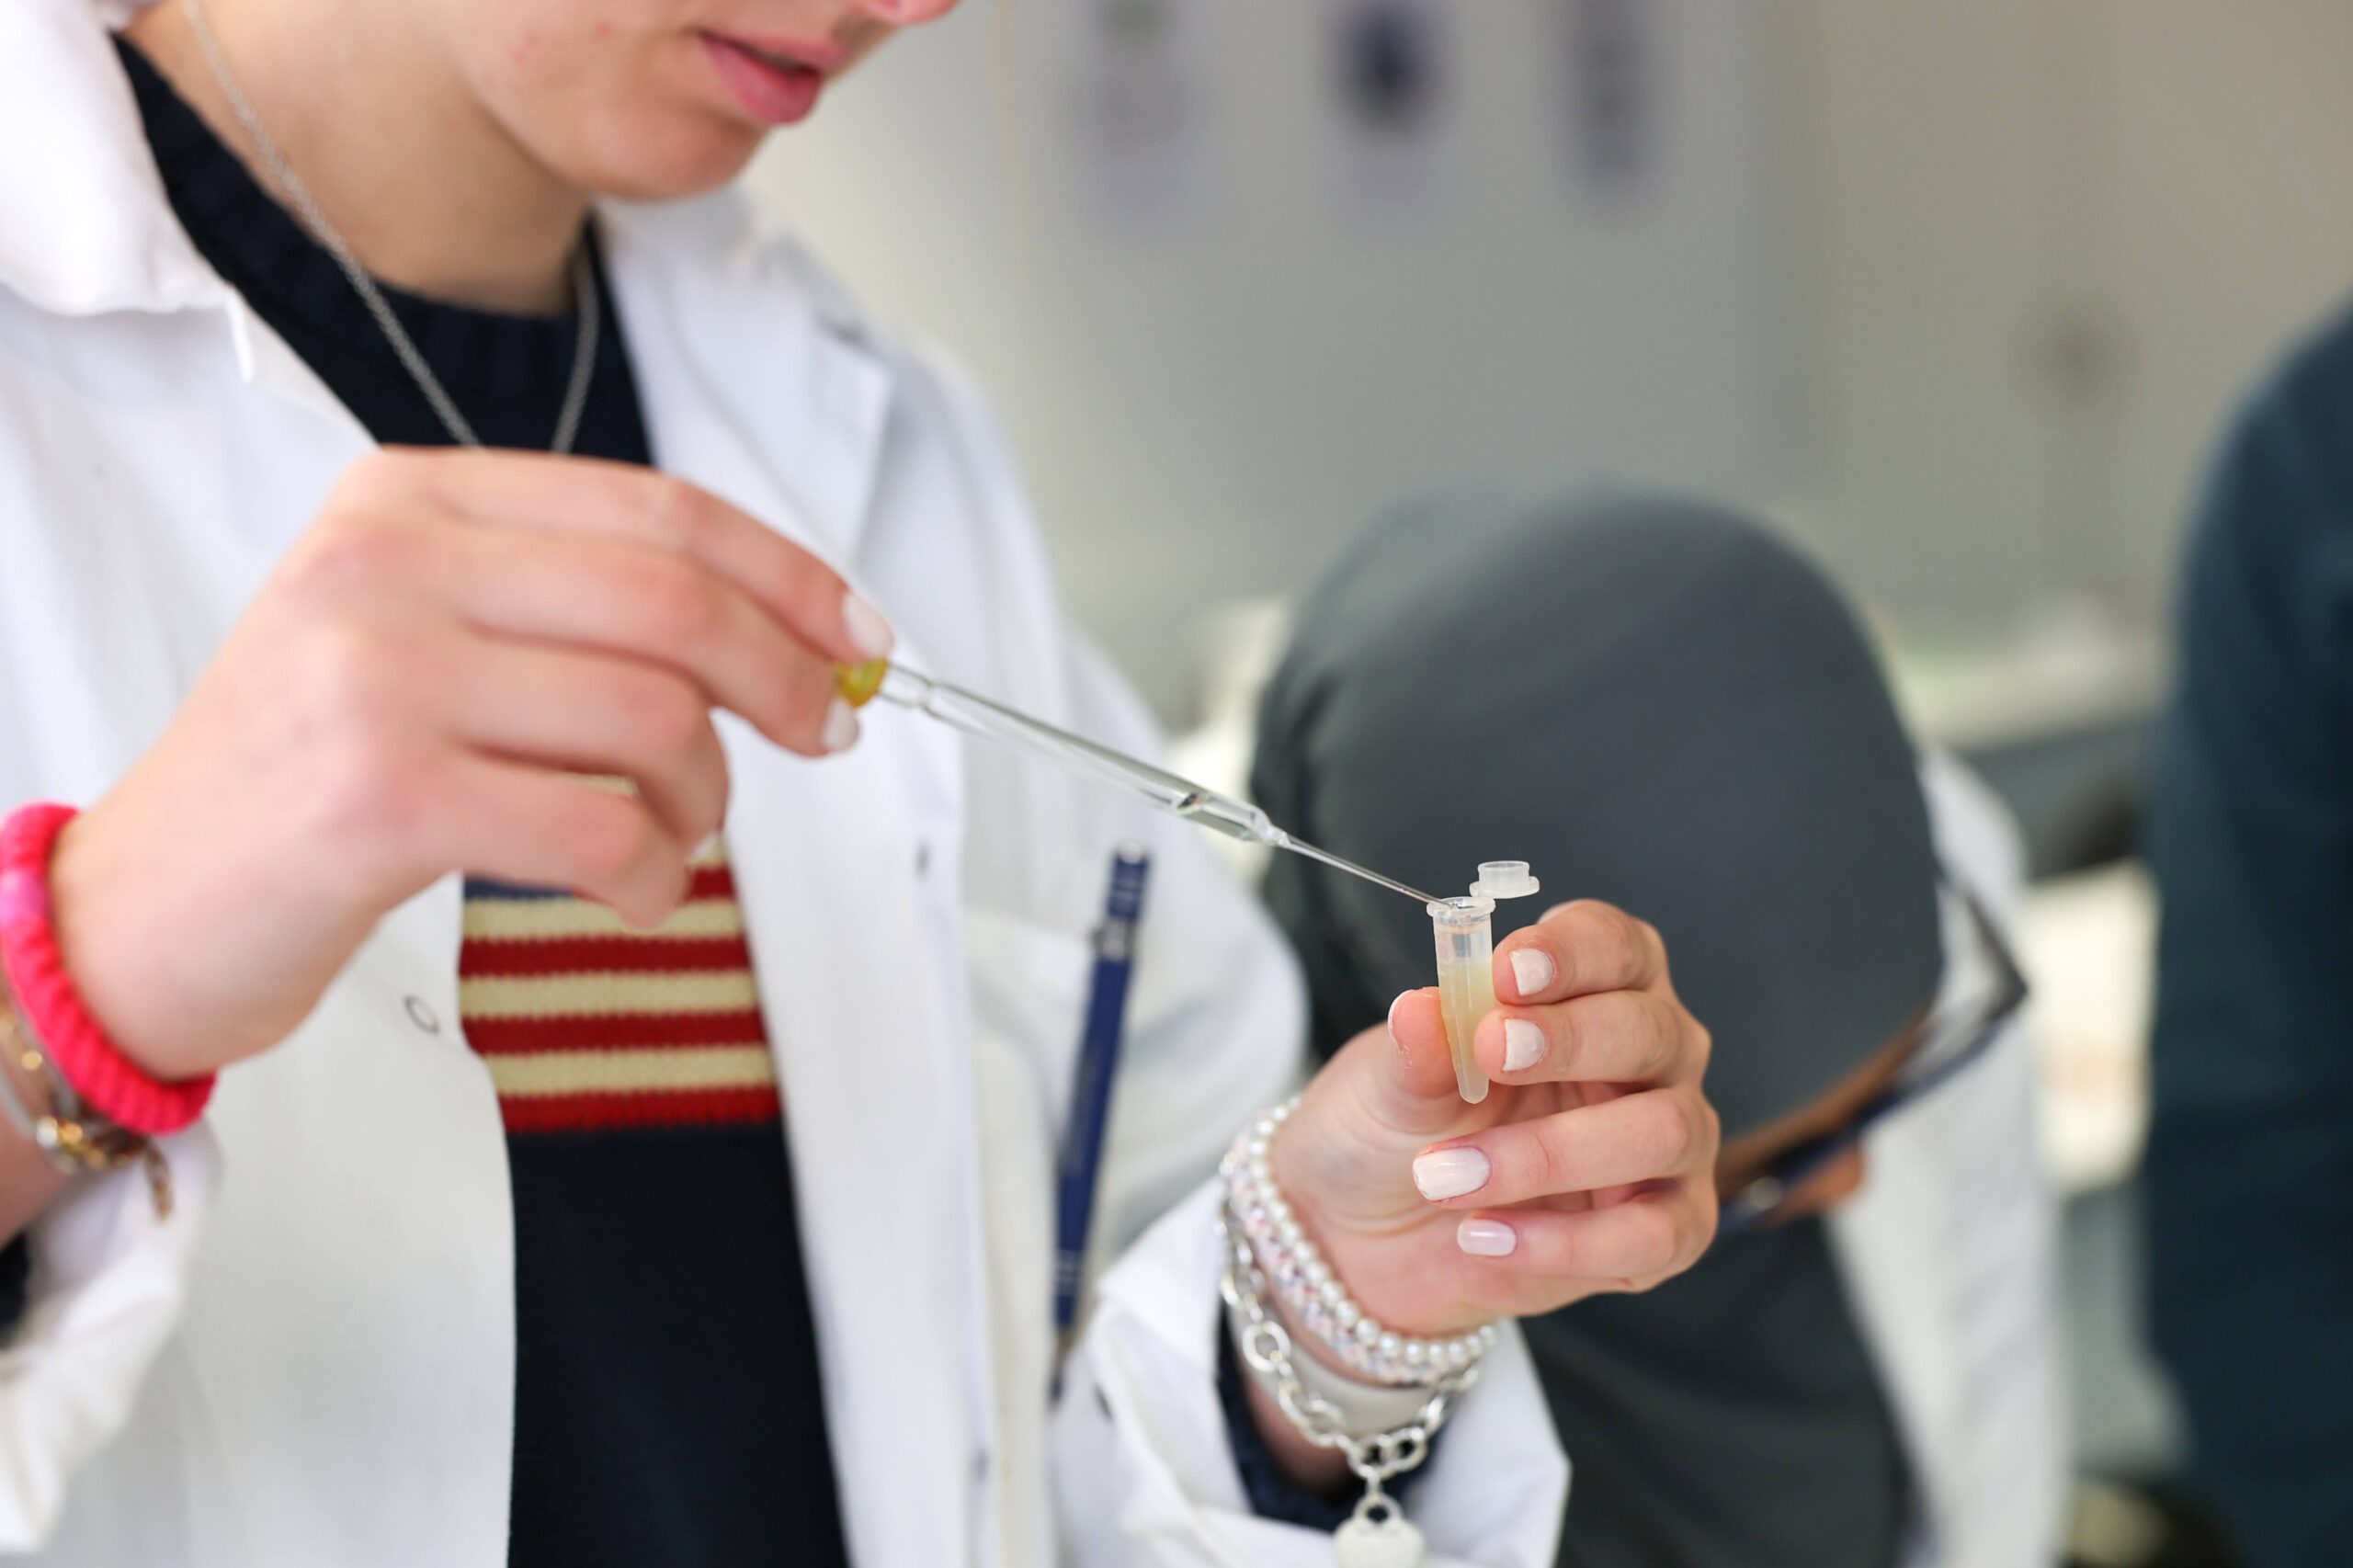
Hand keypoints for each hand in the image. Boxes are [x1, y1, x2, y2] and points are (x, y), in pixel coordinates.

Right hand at [46, 448, 888, 1081]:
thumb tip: (790, 638)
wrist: (146, 907)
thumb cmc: (311, 778)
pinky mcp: (380, 796)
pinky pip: (602, 827)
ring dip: (706, 798)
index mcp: (408, 499)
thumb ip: (574, 611)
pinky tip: (634, 891)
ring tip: (676, 838)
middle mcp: (386, 563)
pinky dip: (654, 875)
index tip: (861, 640)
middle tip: (824, 739)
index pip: (656, 510)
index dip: (788, 575)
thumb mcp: (421, 636)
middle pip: (674, 602)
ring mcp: (375, 673)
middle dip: (786, 678)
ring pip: (653, 716)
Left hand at [1274, 900, 1718, 1343]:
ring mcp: (1667, 1145)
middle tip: (1488, 1055)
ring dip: (1552, 1152)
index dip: (1570, 953)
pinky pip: (1655, 1235)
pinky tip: (1483, 1236)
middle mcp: (1649, 1058)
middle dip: (1571, 1040)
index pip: (1614, 946)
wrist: (1365, 1237)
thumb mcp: (1385, 1084)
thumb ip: (1417, 1050)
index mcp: (1592, 989)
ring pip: (1665, 1131)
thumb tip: (1421, 1009)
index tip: (1506, 971)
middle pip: (1652, 1031)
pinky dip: (1568, 1241)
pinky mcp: (1666, 1229)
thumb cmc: (1394, 1132)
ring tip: (1446, 1176)